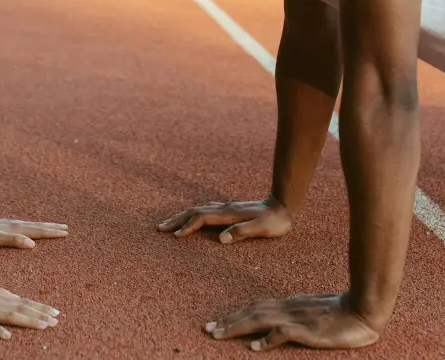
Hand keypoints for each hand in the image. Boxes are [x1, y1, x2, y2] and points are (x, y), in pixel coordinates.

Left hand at [0, 215, 68, 248]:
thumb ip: (12, 240)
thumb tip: (32, 243)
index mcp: (15, 229)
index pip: (38, 231)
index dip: (51, 233)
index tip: (65, 233)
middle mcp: (15, 225)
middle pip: (37, 226)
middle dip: (51, 228)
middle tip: (66, 228)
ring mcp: (9, 225)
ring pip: (31, 225)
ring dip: (44, 226)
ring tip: (54, 227)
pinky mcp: (4, 227)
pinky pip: (24, 227)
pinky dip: (32, 228)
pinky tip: (31, 230)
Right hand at [0, 283, 60, 338]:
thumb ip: (1, 294)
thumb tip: (18, 297)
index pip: (23, 302)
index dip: (40, 307)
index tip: (56, 313)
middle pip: (21, 308)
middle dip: (40, 314)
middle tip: (56, 320)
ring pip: (9, 315)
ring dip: (27, 320)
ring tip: (43, 326)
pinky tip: (8, 336)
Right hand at [156, 197, 291, 243]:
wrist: (284, 206)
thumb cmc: (274, 221)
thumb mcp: (261, 228)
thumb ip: (242, 232)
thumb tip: (221, 239)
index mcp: (228, 214)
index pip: (202, 218)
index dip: (188, 226)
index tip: (176, 236)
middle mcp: (224, 208)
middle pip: (194, 211)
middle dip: (176, 219)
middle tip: (160, 228)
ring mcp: (226, 208)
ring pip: (198, 209)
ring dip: (182, 216)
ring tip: (169, 224)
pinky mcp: (229, 210)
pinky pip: (205, 210)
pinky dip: (193, 215)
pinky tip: (192, 218)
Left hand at [205, 292, 380, 350]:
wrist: (364, 310)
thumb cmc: (340, 313)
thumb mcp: (311, 312)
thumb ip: (292, 317)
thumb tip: (272, 330)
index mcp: (288, 304)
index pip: (255, 308)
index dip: (234, 316)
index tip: (215, 324)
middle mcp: (288, 308)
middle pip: (252, 312)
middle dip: (228, 321)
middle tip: (207, 330)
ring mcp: (297, 318)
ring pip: (260, 320)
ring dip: (238, 327)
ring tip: (219, 334)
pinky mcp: (308, 330)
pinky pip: (284, 333)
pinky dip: (267, 339)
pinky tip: (255, 347)